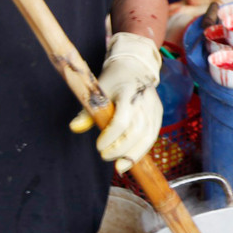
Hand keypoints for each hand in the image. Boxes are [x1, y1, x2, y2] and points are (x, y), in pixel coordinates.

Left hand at [69, 32, 162, 172]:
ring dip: (133, 155)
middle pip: (137, 132)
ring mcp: (154, 108)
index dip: (110, 137)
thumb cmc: (113, 80)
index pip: (122, 120)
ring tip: (119, 165)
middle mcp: (144, 100)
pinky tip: (129, 159)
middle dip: (120, 149)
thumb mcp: (97, 91)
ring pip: (148, 137)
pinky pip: (152, 137)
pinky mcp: (158, 115)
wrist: (135, 67)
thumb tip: (74, 128)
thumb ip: (87, 111)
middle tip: (104, 156)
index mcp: (127, 91)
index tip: (98, 146)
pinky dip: (141, 151)